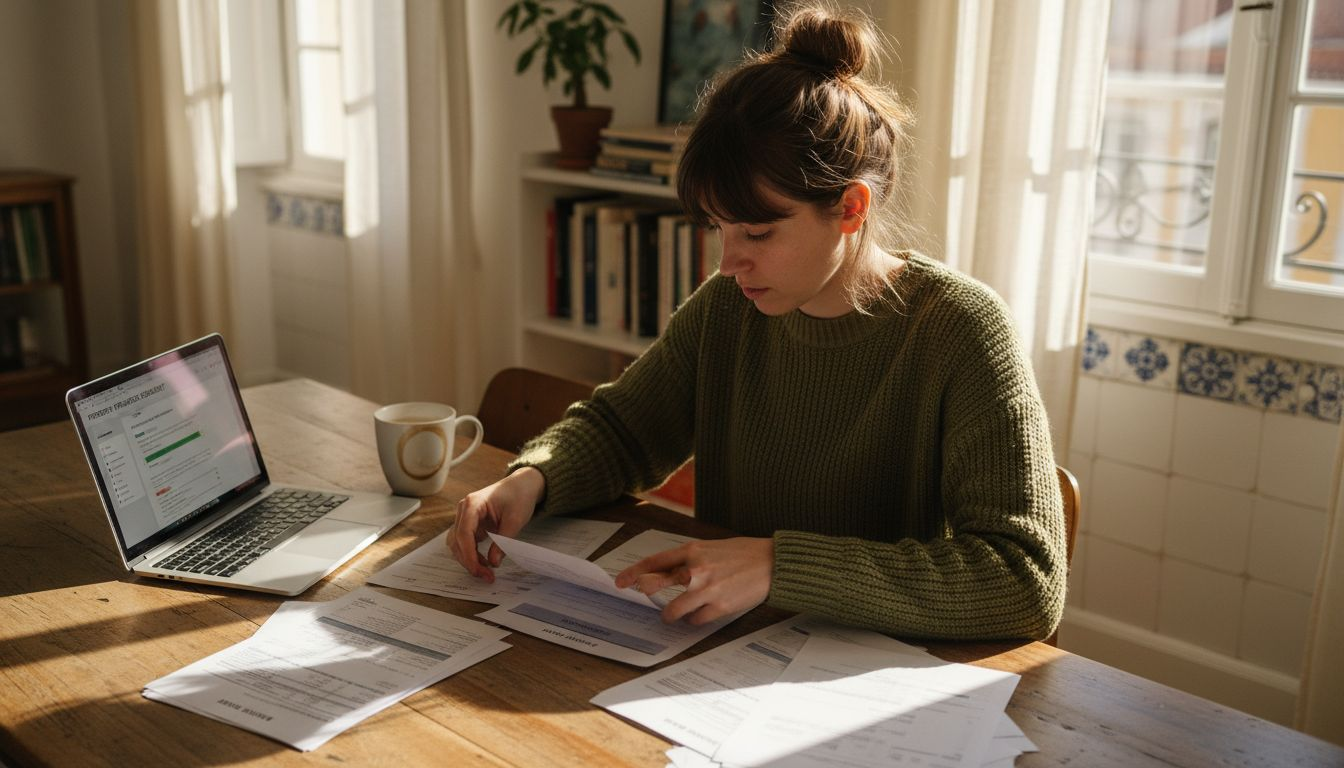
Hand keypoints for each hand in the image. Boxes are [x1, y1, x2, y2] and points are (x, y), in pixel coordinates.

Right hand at [448, 467, 544, 581]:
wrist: (521, 486)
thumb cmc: (519, 497)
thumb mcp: (515, 520)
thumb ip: (503, 542)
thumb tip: (493, 563)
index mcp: (472, 503)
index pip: (463, 533)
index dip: (469, 554)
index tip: (478, 570)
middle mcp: (464, 509)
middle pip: (457, 540)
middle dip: (469, 561)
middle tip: (486, 576)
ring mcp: (465, 517)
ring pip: (457, 543)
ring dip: (468, 559)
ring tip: (486, 572)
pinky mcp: (470, 524)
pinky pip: (464, 542)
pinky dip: (471, 554)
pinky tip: (484, 563)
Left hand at [614, 537, 773, 624]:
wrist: (772, 563)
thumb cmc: (743, 553)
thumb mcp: (712, 548)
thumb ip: (690, 559)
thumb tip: (668, 573)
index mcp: (693, 551)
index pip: (655, 562)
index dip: (634, 572)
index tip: (622, 581)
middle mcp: (696, 570)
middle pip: (658, 584)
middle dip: (646, 592)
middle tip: (643, 597)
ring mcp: (707, 590)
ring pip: (674, 610)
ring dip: (671, 615)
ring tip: (673, 615)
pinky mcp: (719, 607)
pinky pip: (695, 620)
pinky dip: (694, 619)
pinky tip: (699, 614)